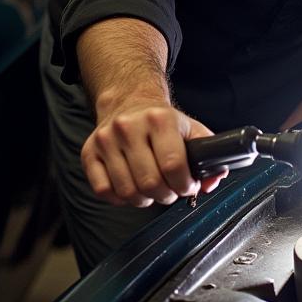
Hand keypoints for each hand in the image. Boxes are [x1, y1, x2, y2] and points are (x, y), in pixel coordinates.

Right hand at [80, 101, 224, 206]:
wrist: (129, 103)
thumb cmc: (163, 123)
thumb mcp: (191, 130)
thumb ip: (208, 156)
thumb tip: (212, 181)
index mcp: (160, 119)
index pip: (173, 166)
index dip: (184, 185)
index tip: (187, 186)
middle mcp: (129, 126)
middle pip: (150, 183)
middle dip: (166, 195)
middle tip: (169, 190)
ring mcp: (106, 139)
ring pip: (127, 191)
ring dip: (144, 199)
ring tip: (151, 188)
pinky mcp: (89, 152)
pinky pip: (103, 191)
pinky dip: (120, 198)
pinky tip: (130, 186)